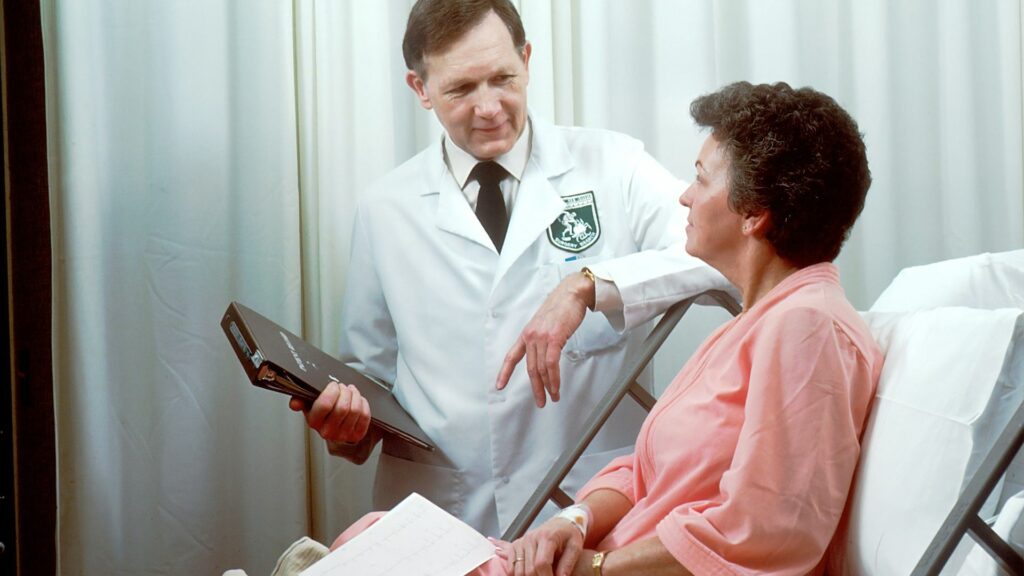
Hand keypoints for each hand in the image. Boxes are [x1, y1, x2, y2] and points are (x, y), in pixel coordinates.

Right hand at [289, 381, 371, 443]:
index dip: (332, 391)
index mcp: (314, 422)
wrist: (335, 430)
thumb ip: (301, 401)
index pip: (324, 405)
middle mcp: (328, 431)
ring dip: (355, 395)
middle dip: (345, 392)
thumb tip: (295, 404)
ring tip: (351, 391)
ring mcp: (343, 435)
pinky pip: (365, 416)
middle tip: (343, 387)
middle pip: (343, 407)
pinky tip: (358, 400)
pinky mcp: (356, 435)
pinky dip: (363, 404)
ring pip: (355, 410)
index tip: (333, 385)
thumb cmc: (323, 414)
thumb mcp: (309, 405)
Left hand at [496, 272, 593, 406]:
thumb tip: (545, 354)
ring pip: (541, 369)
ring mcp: (541, 338)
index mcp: (526, 334)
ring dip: (548, 386)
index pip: (512, 356)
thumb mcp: (544, 324)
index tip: (500, 386)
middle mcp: (530, 336)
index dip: (505, 372)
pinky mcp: (553, 339)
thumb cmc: (561, 307)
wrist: (571, 294)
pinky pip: (551, 364)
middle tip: (540, 401)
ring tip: (553, 397)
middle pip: (530, 369)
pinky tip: (556, 386)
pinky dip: (554, 378)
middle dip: (536, 388)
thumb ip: (541, 339)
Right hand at [504, 516, 584, 575]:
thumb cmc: (569, 534)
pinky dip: (517, 575)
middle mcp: (531, 538)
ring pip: (519, 570)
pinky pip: (511, 566)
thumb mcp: (575, 547)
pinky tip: (528, 575)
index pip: (542, 563)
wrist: (560, 523)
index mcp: (547, 537)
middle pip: (529, 569)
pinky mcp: (516, 545)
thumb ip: (568, 563)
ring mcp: (522, 541)